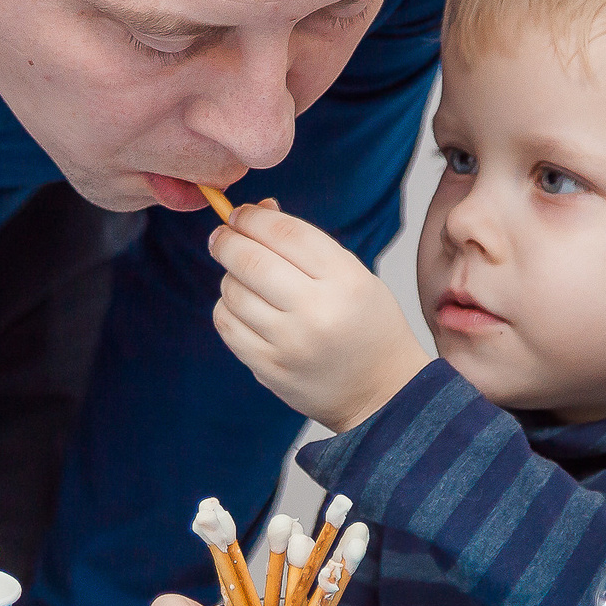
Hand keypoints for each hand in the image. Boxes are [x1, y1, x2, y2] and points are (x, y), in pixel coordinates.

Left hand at [209, 202, 432, 432]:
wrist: (383, 394)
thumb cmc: (368, 327)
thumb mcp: (354, 276)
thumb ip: (306, 244)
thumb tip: (255, 211)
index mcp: (345, 280)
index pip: (284, 233)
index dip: (253, 217)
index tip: (240, 214)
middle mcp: (317, 311)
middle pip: (251, 260)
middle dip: (227, 240)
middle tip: (222, 236)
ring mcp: (290, 343)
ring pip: (233, 292)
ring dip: (229, 276)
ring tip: (241, 276)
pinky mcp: (270, 368)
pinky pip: (228, 325)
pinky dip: (227, 307)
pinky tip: (241, 305)